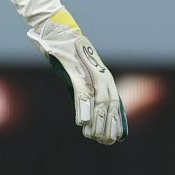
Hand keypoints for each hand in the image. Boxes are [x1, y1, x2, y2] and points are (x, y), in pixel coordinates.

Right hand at [28, 10, 126, 144]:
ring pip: (99, 102)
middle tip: (105, 142)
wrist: (59, 32)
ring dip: (97, 122)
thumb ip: (85, 88)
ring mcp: (90, 74)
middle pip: (109, 106)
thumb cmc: (68, 53)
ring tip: (95, 137)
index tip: (114, 138)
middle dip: (108, 126)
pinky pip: (82, 93)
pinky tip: (81, 122)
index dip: (116, 122)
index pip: (115, 104)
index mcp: (105, 77)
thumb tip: (86, 109)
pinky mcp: (76, 72)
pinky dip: (82, 108)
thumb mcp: (79, 73)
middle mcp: (103, 76)